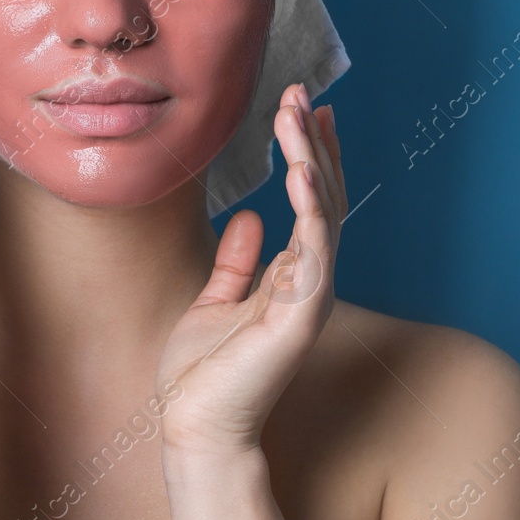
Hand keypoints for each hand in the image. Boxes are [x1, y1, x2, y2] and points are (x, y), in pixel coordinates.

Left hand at [155, 83, 346, 457]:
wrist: (194, 427)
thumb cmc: (203, 375)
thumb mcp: (214, 301)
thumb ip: (237, 261)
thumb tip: (249, 217)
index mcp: (293, 278)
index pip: (315, 204)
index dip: (314, 155)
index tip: (307, 109)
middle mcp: (310, 282)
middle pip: (325, 198)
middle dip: (314, 142)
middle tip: (303, 92)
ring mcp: (311, 296)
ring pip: (324, 212)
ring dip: (312, 158)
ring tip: (298, 112)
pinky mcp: (300, 314)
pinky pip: (314, 249)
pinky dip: (312, 206)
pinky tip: (301, 169)